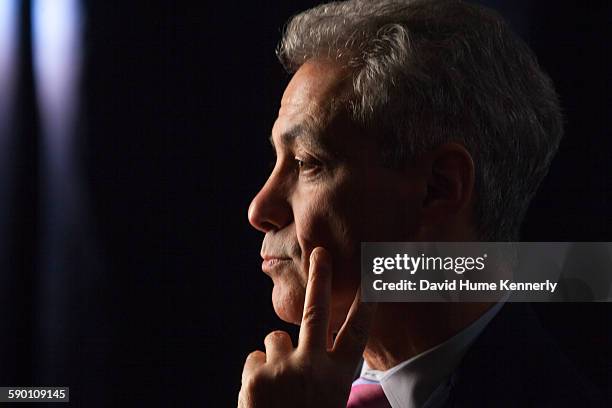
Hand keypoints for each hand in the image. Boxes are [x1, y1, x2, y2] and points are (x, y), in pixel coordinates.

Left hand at [238, 247, 376, 407]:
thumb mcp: (325, 399)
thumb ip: (319, 371)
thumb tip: (293, 338)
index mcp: (338, 377)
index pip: (357, 333)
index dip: (367, 302)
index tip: (375, 276)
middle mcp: (314, 367)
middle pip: (316, 310)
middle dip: (320, 277)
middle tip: (320, 251)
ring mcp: (284, 369)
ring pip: (274, 339)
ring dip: (274, 356)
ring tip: (278, 389)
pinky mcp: (256, 375)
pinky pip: (254, 358)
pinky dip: (256, 373)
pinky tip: (260, 397)